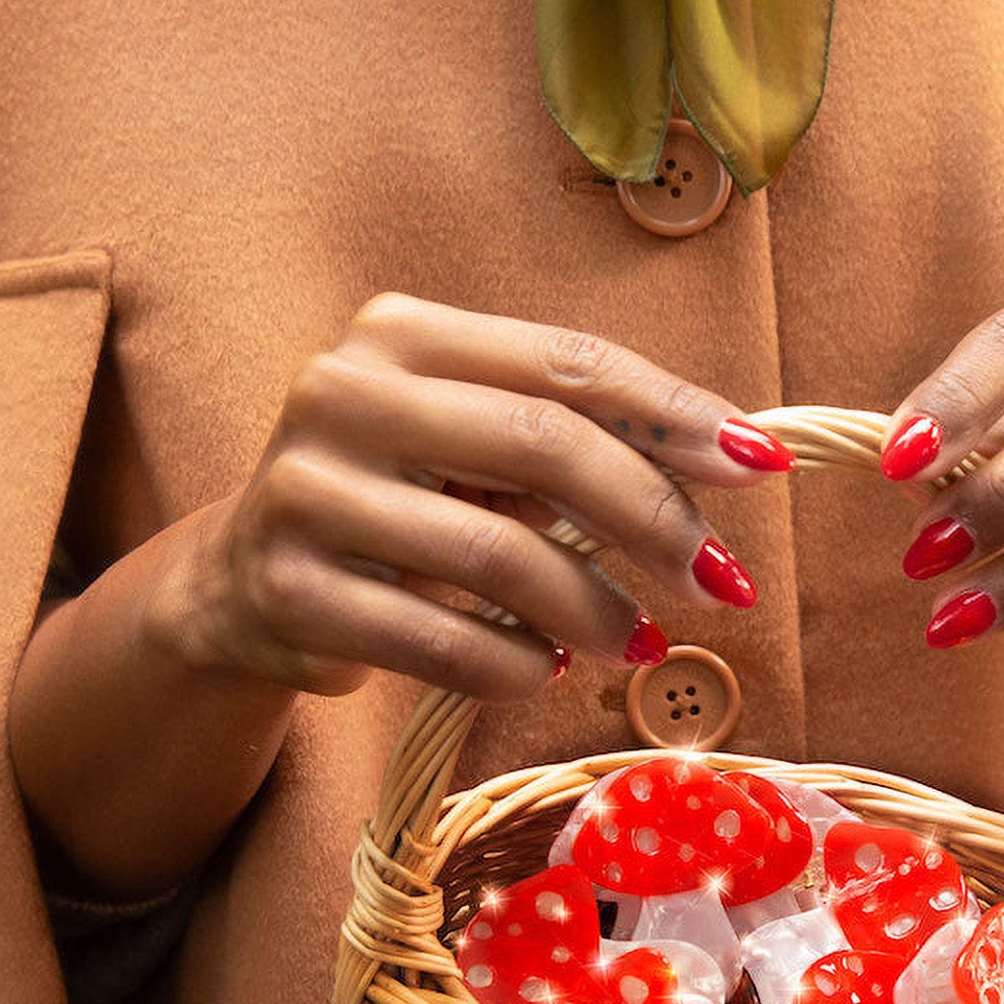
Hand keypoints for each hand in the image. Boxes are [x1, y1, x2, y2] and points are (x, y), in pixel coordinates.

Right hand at [173, 295, 790, 700]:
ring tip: (638, 643)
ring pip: (496, 554)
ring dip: (593, 610)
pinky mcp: (290, 594)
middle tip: (718, 580)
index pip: (568, 363)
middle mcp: (341, 393)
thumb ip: (577, 439)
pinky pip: (441, 642)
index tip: (761, 467)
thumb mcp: (473, 449)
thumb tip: (737, 457)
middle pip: (541, 445)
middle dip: (652, 518)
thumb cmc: (399, 506)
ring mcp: (305, 493)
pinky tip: (545, 670)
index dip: (674, 416)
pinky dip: (517, 666)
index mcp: (400, 333)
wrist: (242, 586)